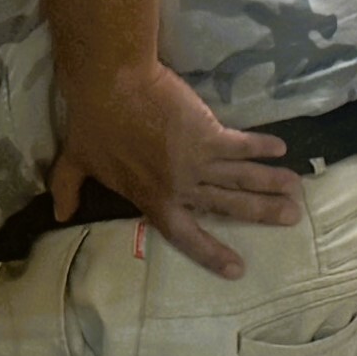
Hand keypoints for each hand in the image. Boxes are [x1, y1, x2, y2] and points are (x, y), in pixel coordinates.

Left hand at [48, 57, 301, 279]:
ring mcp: (198, 162)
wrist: (111, 87)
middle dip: (262, 214)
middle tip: (291, 219)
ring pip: (242, 178)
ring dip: (271, 184)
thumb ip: (69, 189)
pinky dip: (262, 147)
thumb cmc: (92, 125)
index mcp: (152, 199)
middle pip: (229, 205)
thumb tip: (60, 214)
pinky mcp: (209, 134)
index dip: (212, 253)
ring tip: (296, 190)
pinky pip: (242, 145)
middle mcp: (181, 187)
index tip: (238, 268)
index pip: (186, 235)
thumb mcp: (75, 162)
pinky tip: (281, 148)